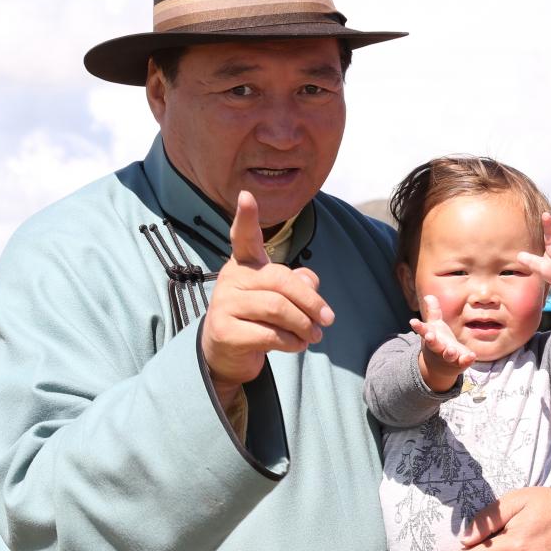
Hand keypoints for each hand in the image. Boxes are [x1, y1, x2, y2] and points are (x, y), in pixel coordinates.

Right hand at [201, 191, 333, 393]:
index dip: (246, 218)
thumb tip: (311, 284)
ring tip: (314, 336)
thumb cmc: (259, 320)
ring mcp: (224, 304)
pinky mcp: (224, 330)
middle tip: (327, 320)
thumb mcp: (281, 298)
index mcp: (245, 264)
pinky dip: (291, 342)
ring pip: (276, 308)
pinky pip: (269, 334)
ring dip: (303, 325)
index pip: (244, 238)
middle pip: (280, 280)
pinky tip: (296, 345)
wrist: (227, 355)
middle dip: (311, 301)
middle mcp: (231, 278)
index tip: (246, 196)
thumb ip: (299, 284)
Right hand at [409, 294, 474, 390]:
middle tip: (429, 336)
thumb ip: (433, 312)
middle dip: (431, 341)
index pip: (423, 331)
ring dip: (449, 353)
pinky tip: (472, 355)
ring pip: (448, 356)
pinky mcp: (459, 363)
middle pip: (434, 345)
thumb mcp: (434, 326)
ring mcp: (448, 357)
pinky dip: (467, 359)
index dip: (418, 326)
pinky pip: (463, 362)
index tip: (413, 321)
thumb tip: (429, 296)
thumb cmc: (438, 341)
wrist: (440, 366)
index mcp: (431, 338)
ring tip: (451, 350)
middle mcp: (438, 348)